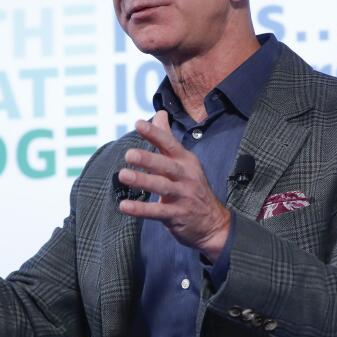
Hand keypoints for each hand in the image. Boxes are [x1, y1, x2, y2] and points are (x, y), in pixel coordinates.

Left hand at [118, 110, 230, 261]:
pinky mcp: (177, 215)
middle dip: (148, 159)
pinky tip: (124, 206)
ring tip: (123, 175)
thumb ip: (168, 139)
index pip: (170, 144)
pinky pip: (157, 212)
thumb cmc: (192, 187)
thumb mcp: (185, 161)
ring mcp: (183, 196)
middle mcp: (186, 176)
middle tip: (129, 154)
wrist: (213, 223)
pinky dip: (140, 209)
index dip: (155, 133)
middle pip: (166, 165)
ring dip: (142, 181)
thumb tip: (159, 113)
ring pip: (161, 187)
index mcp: (186, 161)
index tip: (139, 124)